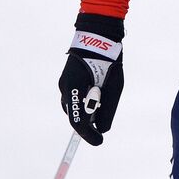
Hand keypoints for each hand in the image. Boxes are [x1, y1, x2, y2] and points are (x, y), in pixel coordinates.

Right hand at [58, 14, 124, 145]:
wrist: (98, 37)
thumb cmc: (109, 62)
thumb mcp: (115, 87)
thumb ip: (108, 109)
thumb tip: (102, 129)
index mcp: (75, 89)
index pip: (78, 121)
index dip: (88, 135)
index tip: (99, 141)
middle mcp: (65, 88)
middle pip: (75, 114)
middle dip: (89, 119)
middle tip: (103, 114)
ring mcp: (64, 83)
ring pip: (74, 106)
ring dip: (87, 108)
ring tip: (101, 94)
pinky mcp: (66, 80)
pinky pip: (75, 97)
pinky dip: (85, 100)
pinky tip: (96, 90)